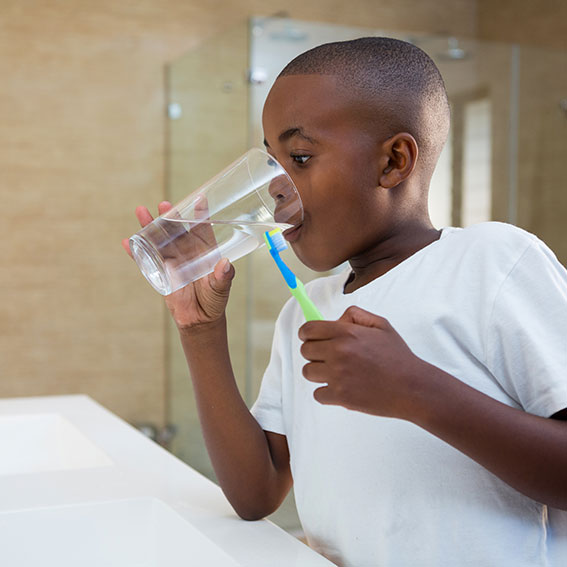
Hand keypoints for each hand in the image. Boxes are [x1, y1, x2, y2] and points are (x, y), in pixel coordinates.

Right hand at [122, 201, 234, 329]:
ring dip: (150, 226)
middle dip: (170, 216)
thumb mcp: (221, 288)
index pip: (203, 228)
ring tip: (141, 212)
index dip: (201, 214)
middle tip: (164, 204)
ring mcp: (173, 260)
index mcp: (206, 250)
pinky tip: (127, 242)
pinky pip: (146, 259)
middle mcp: (188, 251)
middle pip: (177, 229)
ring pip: (160, 239)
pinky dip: (136, 252)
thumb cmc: (214, 300)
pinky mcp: (161, 272)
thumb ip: (223, 277)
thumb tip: (224, 264)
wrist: (200, 319)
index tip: (199, 198)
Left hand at [298, 305, 426, 418]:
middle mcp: (338, 352)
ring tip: (338, 373)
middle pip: (305, 351)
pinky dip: (327, 393)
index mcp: (346, 333)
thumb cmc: (398, 356)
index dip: (307, 334)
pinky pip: (317, 394)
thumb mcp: (381, 325)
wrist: (412, 387)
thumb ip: (356, 315)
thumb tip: (336, 319)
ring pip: (308, 372)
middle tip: (330, 357)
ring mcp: (338, 375)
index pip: (308, 329)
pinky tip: (343, 388)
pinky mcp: (340, 396)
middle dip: (315, 353)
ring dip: (319, 373)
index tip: (311, 338)